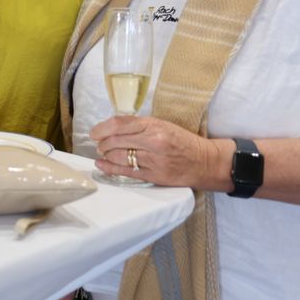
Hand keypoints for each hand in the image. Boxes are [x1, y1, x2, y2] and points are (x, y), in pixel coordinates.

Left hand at [90, 115, 222, 188]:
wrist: (204, 162)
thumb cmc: (182, 141)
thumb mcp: (162, 125)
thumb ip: (139, 125)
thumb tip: (112, 127)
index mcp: (154, 125)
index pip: (119, 124)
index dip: (102, 128)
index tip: (94, 132)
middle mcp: (153, 142)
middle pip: (116, 141)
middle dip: (102, 143)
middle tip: (99, 144)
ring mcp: (152, 160)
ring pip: (119, 156)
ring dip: (106, 154)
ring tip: (103, 153)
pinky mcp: (153, 176)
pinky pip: (125, 171)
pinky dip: (109, 167)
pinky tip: (101, 164)